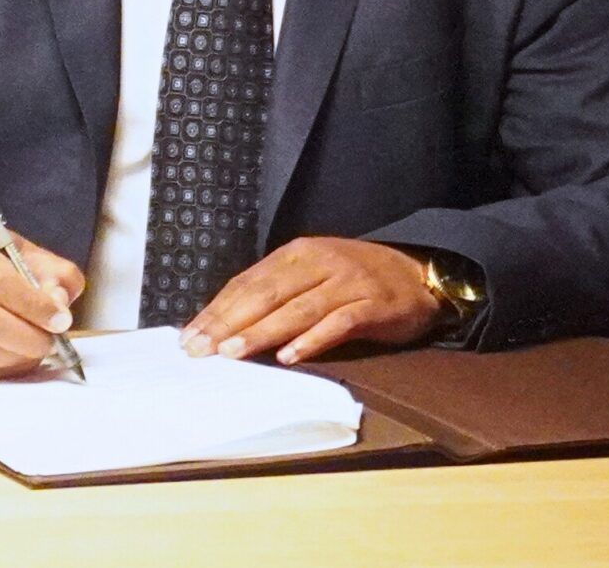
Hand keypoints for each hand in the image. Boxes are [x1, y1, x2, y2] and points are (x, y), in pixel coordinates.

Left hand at [181, 237, 445, 365]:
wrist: (418, 275)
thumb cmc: (355, 279)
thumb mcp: (311, 274)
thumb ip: (276, 293)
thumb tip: (226, 323)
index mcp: (296, 253)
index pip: (247, 282)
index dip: (217, 310)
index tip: (189, 336)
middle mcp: (318, 263)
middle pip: (265, 294)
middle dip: (228, 322)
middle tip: (200, 349)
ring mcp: (347, 282)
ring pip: (296, 309)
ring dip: (261, 332)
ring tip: (233, 353)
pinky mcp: (373, 305)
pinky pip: (339, 323)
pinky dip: (312, 339)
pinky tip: (289, 357)